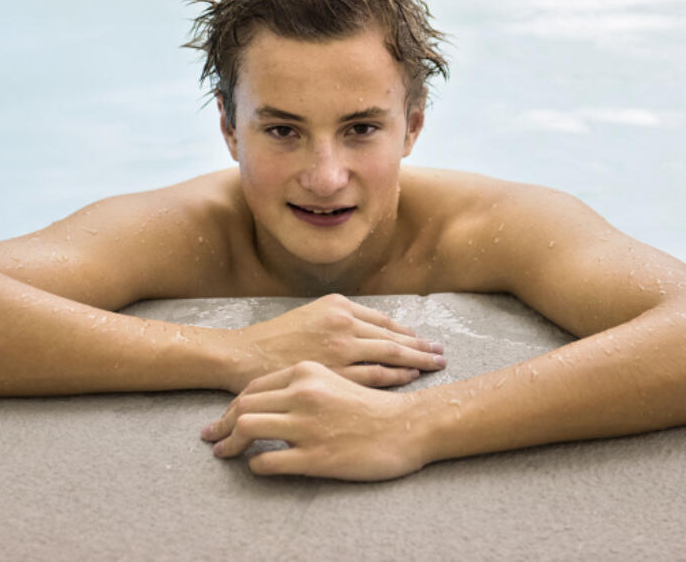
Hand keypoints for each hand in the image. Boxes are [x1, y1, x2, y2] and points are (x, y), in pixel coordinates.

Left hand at [202, 361, 429, 480]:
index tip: (221, 421)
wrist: (406, 427)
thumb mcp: (337, 378)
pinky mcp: (316, 456)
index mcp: (306, 371)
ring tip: (224, 454)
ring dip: (230, 445)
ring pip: (248, 428)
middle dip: (221, 425)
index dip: (232, 406)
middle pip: (243, 406)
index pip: (253, 388)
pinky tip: (257, 467)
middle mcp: (302, 393)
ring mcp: (307, 425)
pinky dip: (255, 465)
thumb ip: (304, 383)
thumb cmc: (372, 406)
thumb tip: (273, 398)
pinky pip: (269, 462)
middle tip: (212, 439)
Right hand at [225, 294, 445, 392]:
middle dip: (421, 346)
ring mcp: (341, 349)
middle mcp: (343, 323)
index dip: (407, 333)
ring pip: (390, 355)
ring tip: (434, 366)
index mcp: (339, 306)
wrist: (244, 357)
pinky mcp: (336, 373)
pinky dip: (396, 377)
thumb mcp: (310, 314)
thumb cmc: (275, 339)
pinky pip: (375, 376)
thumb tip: (370, 329)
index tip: (423, 340)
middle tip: (441, 354)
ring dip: (416, 361)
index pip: (384, 321)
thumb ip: (340, 318)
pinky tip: (410, 378)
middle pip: (394, 337)